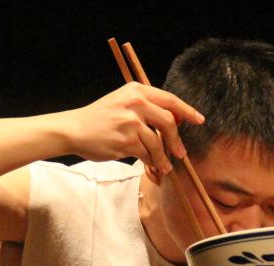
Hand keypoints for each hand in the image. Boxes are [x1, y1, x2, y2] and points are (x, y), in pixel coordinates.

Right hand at [66, 83, 204, 173]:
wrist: (75, 129)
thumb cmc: (100, 118)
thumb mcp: (123, 102)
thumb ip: (147, 107)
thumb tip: (174, 120)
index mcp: (136, 90)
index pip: (170, 99)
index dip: (187, 111)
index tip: (199, 120)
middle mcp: (135, 103)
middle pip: (168, 121)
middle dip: (176, 140)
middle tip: (181, 152)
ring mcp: (130, 122)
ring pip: (158, 142)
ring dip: (163, 157)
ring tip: (165, 166)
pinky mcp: (126, 141)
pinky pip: (147, 154)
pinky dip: (152, 163)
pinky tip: (153, 167)